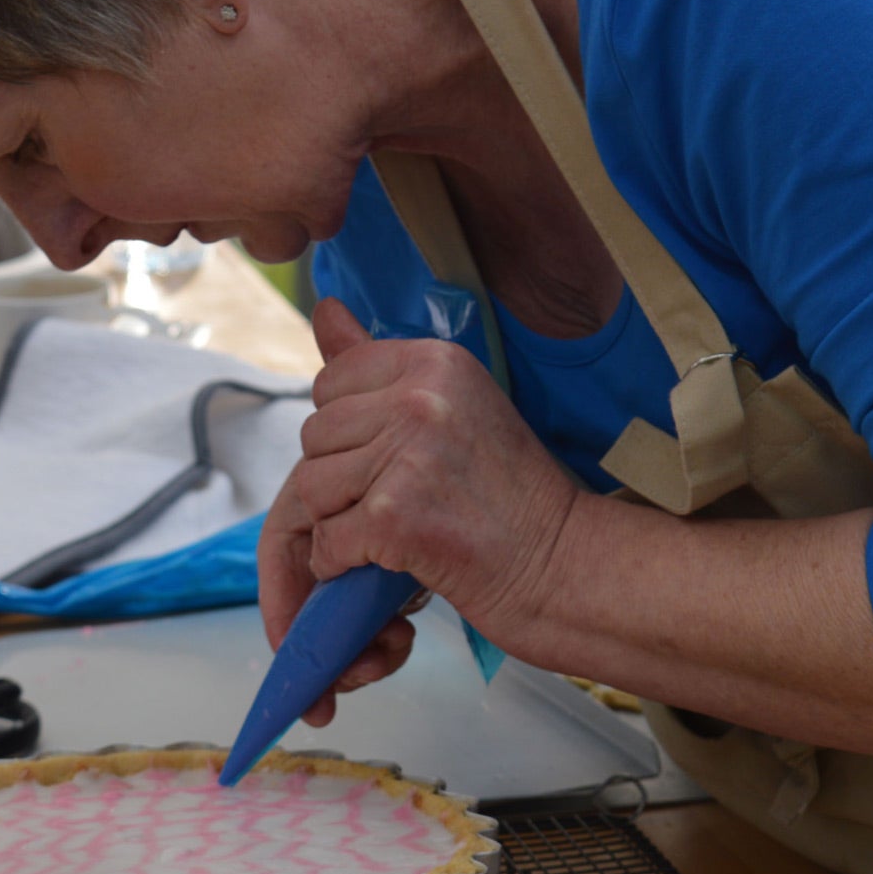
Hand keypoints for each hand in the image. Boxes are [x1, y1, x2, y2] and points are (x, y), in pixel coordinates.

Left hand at [258, 298, 580, 724]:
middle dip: (341, 477)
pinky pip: (326, 540)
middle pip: (315, 434)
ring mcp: (406, 456)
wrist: (560, 561)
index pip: (332, 380)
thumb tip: (324, 310)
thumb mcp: (455, 406)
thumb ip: (382, 364)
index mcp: (435, 362)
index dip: (350, 429)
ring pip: (312, 488)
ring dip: (340, 522)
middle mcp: (420, 398)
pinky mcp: (393, 516)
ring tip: (393, 531)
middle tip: (396, 501)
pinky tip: (386, 560)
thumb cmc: (509, 492)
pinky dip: (344, 563)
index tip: (393, 456)